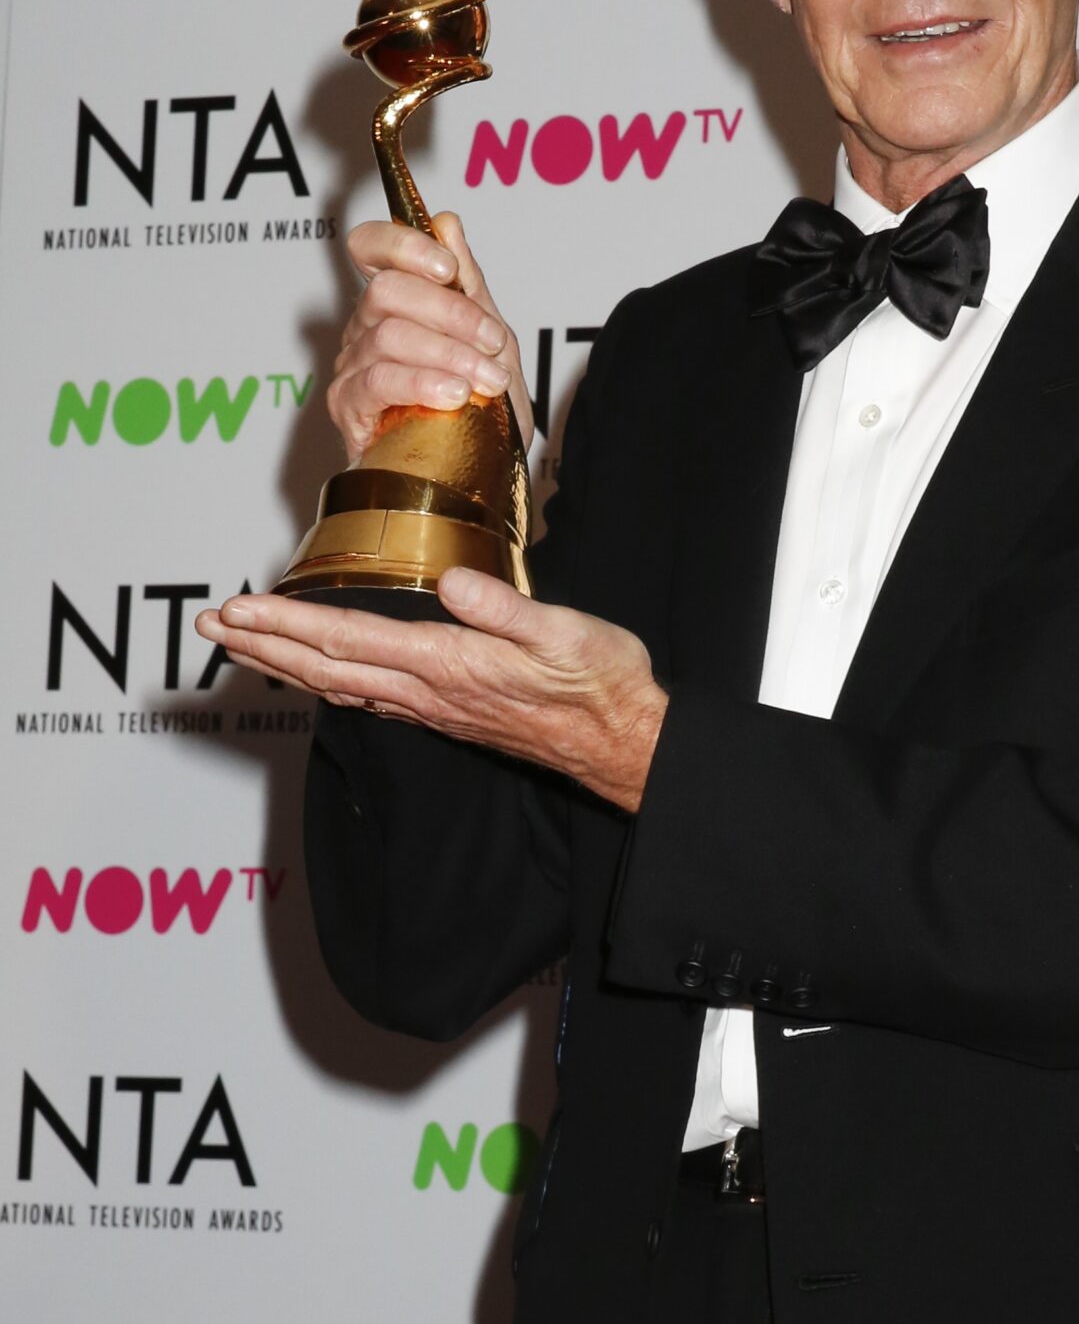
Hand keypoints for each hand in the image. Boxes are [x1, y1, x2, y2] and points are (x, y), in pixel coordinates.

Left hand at [194, 571, 665, 813]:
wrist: (624, 742)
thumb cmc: (600, 682)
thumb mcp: (565, 632)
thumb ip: (505, 607)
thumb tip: (449, 581)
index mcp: (450, 662)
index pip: (347, 638)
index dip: (285, 622)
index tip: (236, 608)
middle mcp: (429, 690)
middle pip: (326, 666)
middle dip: (263, 644)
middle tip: (209, 625)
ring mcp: (434, 708)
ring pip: (340, 685)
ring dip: (285, 663)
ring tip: (242, 646)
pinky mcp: (447, 713)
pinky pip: (368, 697)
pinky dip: (327, 681)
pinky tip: (316, 673)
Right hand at [332, 210, 531, 462]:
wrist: (482, 478)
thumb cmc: (482, 410)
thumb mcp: (490, 341)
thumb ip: (469, 285)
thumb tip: (447, 222)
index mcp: (395, 303)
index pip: (370, 247)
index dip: (403, 245)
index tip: (449, 269)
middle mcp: (364, 328)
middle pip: (386, 290)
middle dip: (451, 312)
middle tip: (493, 342)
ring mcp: (352, 367)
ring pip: (388, 334)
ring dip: (450, 354)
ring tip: (488, 381)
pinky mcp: (347, 408)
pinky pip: (377, 381)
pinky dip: (422, 382)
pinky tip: (454, 395)